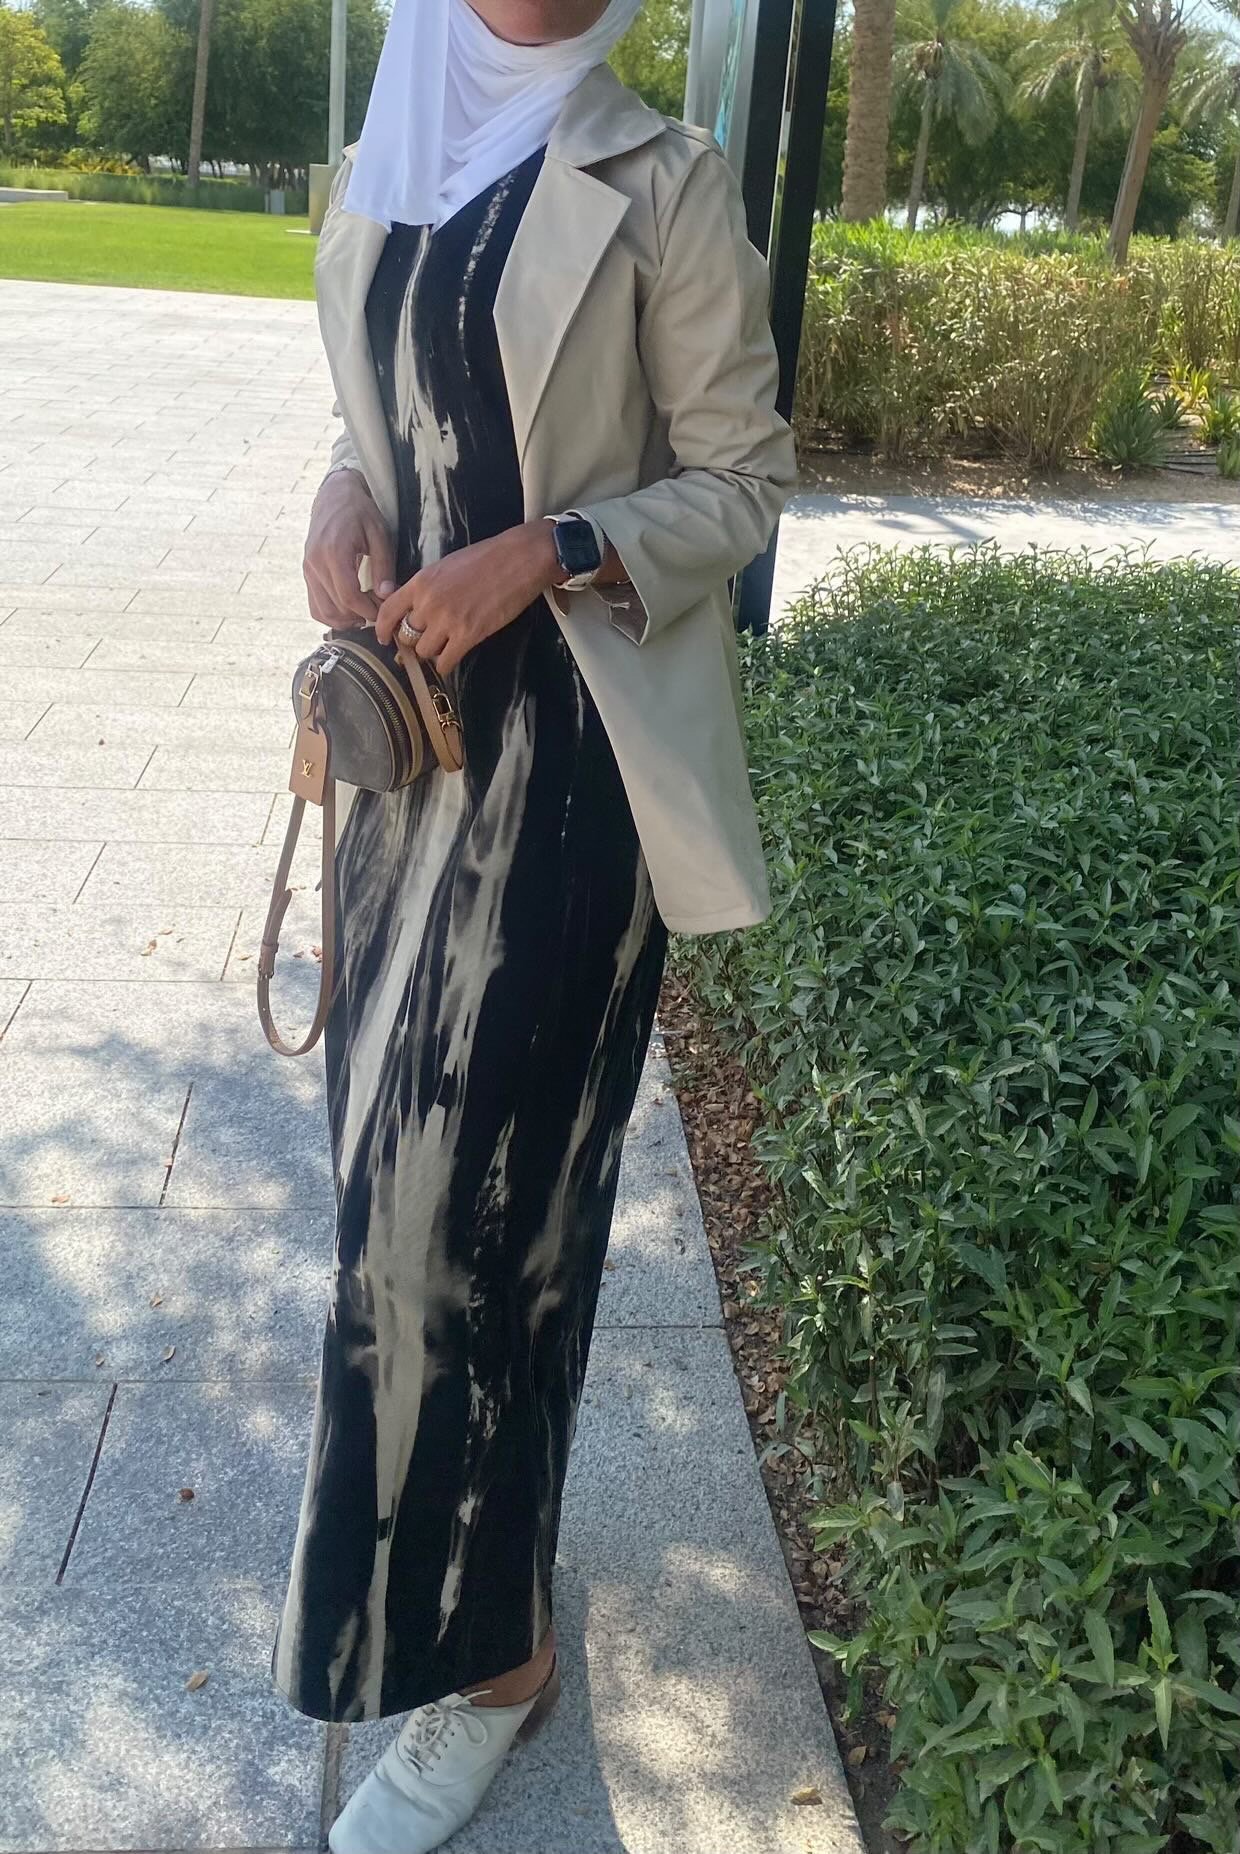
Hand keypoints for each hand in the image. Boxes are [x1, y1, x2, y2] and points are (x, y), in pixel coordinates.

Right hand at [303, 469, 396, 628]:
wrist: (334, 497)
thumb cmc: (360, 513)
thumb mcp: (379, 534)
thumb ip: (383, 566)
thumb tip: (387, 595)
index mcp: (334, 552)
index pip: (348, 596)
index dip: (368, 611)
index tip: (384, 612)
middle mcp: (315, 563)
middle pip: (336, 607)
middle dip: (361, 616)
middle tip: (379, 611)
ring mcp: (308, 570)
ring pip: (323, 611)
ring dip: (346, 620)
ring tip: (366, 613)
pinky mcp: (307, 574)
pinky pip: (315, 606)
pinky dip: (332, 615)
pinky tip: (350, 612)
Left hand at [374, 522, 559, 675]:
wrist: (519, 559)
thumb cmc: (486, 558)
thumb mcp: (445, 565)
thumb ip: (424, 586)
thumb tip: (402, 601)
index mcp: (421, 582)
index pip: (387, 611)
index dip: (381, 629)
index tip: (384, 638)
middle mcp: (429, 602)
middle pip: (406, 635)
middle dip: (415, 640)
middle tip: (428, 639)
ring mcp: (448, 620)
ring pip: (424, 651)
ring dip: (432, 652)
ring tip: (445, 645)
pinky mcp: (468, 635)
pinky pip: (444, 662)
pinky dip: (446, 664)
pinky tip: (453, 657)